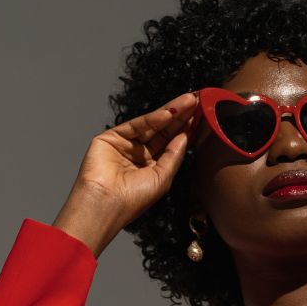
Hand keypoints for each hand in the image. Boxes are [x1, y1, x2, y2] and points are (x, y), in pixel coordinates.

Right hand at [53, 91, 198, 255]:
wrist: (105, 204)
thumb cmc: (133, 199)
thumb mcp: (163, 177)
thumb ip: (174, 155)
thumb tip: (185, 135)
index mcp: (151, 166)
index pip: (171, 142)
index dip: (185, 128)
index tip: (200, 114)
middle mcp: (138, 154)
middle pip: (162, 130)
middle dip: (180, 116)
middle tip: (196, 101)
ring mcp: (124, 144)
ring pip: (150, 124)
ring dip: (169, 112)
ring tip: (188, 101)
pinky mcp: (110, 138)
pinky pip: (135, 125)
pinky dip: (151, 119)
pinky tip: (168, 113)